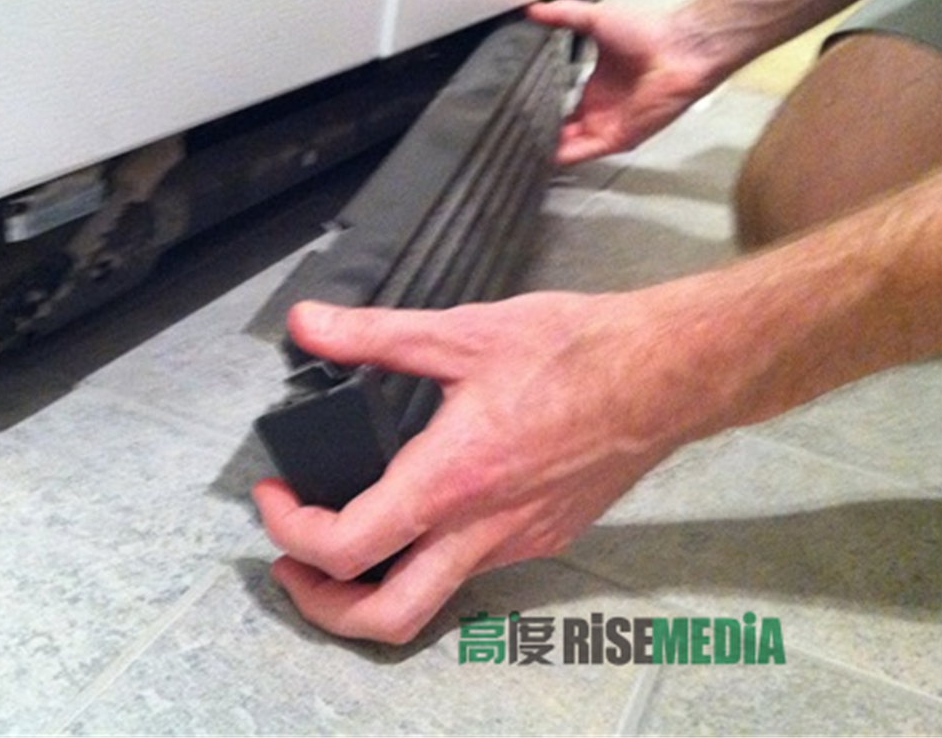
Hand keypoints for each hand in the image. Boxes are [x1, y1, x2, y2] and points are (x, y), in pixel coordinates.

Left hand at [252, 295, 706, 644]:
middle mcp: (482, 529)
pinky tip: (417, 513)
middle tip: (289, 565)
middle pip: (386, 618)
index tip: (275, 496)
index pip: (348, 546)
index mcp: (451, 479)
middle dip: (322, 607)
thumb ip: (373, 334)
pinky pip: (470, 572)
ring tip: (341, 541)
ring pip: (429, 600)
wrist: (666, 375)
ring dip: (371, 587)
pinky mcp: (542, 538)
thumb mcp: (461, 331)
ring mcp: (516, 543)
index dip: (291, 531)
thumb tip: (308, 323)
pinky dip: (425, 560)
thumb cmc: (575, 352)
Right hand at [526, 0, 721, 164]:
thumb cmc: (647, 33)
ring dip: (546, 148)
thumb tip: (532, 9)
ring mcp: (607, 125)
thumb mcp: (594, 19)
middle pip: (561, 133)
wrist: (678, 48)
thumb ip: (562, 15)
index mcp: (594, 88)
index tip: (516, 110)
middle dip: (539, 134)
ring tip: (518, 147)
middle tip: (512, 132)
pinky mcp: (616, 138)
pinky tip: (541, 155)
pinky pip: (584, 154)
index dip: (540, 111)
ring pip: (568, 147)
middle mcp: (599, 110)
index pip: (560, 108)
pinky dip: (563, 157)